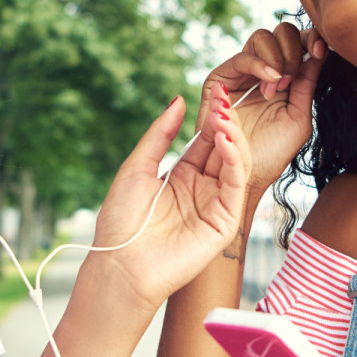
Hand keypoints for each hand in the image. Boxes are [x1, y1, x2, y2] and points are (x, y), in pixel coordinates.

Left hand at [90, 96, 248, 311]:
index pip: (206, 140)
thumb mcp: (137, 167)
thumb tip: (178, 99)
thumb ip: (160, 134)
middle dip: (226, 123)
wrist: (120, 265)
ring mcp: (215, 206)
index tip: (217, 92)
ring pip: (236, 164)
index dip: (213, 117)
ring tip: (224, 117)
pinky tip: (226, 141)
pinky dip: (235, 161)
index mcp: (182, 177)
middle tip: (224, 100)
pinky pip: (236, 186)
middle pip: (225, 149)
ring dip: (233, 138)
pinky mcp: (224, 223)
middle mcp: (202, 189)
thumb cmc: (122, 221)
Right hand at [191, 23, 325, 197]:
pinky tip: (271, 82)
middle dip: (293, 48)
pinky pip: (242, 57)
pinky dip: (260, 64)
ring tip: (279, 87)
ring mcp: (241, 73)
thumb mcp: (299, 117)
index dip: (310, 38)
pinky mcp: (220, 79)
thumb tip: (319, 50)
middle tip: (294, 78)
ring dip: (277, 58)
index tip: (320, 48)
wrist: (244, 175)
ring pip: (262, 37)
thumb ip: (308, 84)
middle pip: (281, 31)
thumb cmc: (272, 153)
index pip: (298, 43)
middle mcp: (263, 71)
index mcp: (285, 78)